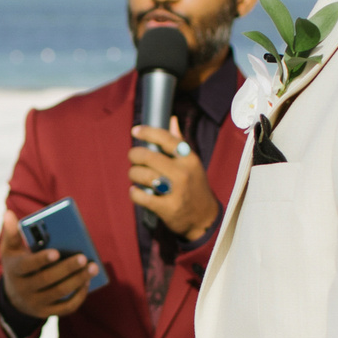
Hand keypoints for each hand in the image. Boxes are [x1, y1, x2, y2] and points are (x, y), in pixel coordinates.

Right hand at [0, 210, 97, 319]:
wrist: (13, 298)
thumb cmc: (17, 265)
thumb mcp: (9, 250)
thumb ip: (11, 232)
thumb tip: (8, 213)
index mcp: (15, 270)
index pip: (27, 266)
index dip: (41, 260)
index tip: (56, 252)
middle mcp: (23, 289)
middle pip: (47, 279)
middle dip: (67, 268)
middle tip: (84, 257)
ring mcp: (36, 303)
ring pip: (59, 293)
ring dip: (78, 280)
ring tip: (93, 267)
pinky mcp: (47, 313)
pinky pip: (66, 308)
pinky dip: (79, 296)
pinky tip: (87, 282)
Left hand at [129, 121, 218, 240]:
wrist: (204, 218)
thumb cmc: (194, 186)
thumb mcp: (192, 163)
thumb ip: (179, 142)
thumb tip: (171, 120)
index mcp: (189, 158)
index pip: (166, 138)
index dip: (147, 132)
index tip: (135, 131)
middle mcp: (183, 173)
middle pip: (148, 156)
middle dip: (135, 155)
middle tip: (133, 157)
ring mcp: (176, 191)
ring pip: (143, 175)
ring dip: (133, 174)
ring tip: (135, 175)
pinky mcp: (168, 208)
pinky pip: (142, 197)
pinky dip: (134, 193)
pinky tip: (135, 191)